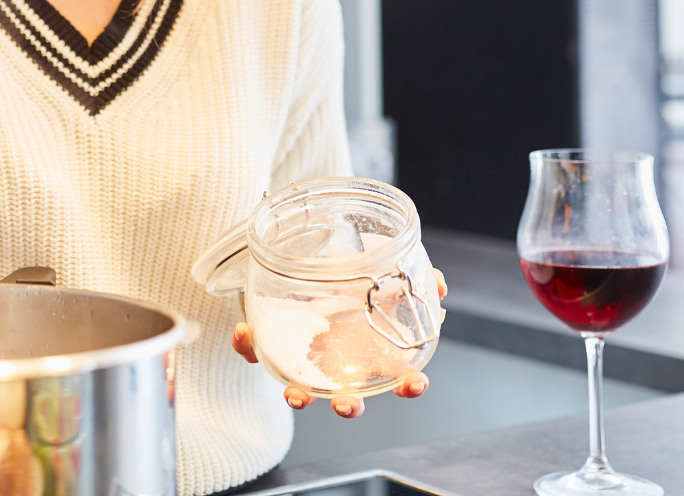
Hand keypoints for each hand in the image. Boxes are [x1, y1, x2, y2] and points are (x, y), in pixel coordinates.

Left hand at [232, 269, 446, 417]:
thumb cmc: (344, 291)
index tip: (416, 384)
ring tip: (297, 395)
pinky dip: (248, 345)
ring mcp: (304, 362)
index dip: (407, 384)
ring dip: (300, 397)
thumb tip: (438, 281)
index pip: (395, 377)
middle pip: (347, 399)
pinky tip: (245, 330)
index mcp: (369, 353)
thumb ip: (405, 282)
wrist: (300, 277)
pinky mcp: (269, 349)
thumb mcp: (376, 282)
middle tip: (348, 405)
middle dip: (349, 406)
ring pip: (302, 391)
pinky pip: (256, 354)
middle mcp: (338, 366)